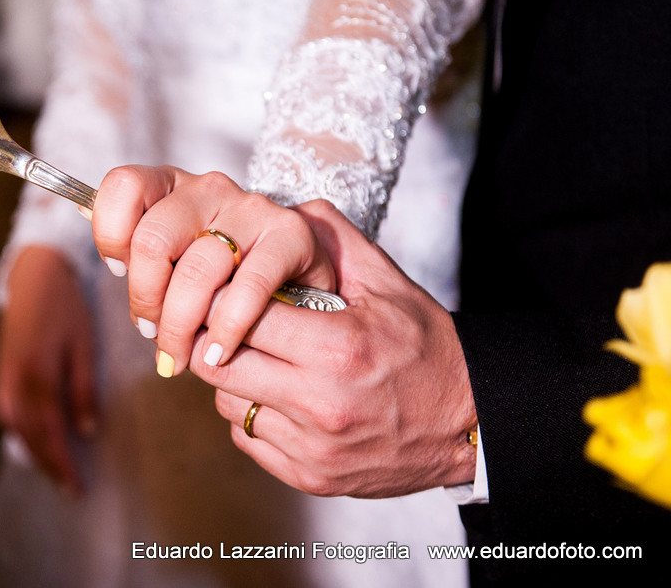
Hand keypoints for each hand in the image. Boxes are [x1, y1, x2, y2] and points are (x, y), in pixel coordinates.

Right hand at [0, 246, 95, 494]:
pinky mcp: (1, 368)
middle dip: (50, 466)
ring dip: (33, 452)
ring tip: (54, 471)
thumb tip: (87, 432)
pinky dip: (18, 431)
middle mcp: (16, 381)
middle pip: (31, 436)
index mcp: (39, 376)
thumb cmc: (67, 305)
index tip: (79, 489)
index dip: (64, 464)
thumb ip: (83, 389)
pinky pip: (7, 410)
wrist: (33, 273)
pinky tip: (30, 440)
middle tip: (70, 490)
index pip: (52, 433)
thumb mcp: (84, 344)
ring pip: (15, 427)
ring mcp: (4, 375)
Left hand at [90, 165, 335, 376]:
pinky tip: (218, 351)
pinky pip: (247, 284)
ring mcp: (253, 208)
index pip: (125, 186)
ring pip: (196, 268)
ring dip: (181, 324)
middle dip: (146, 300)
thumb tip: (101, 243)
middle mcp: (210, 188)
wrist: (304, 285)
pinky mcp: (292, 235)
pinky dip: (227, 326)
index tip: (119, 273)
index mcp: (173, 186)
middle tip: (153, 337)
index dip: (111, 234)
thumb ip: (144, 251)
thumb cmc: (227, 276)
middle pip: (153, 239)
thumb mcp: (179, 258)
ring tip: (182, 356)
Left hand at [190, 199, 478, 497]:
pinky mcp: (310, 476)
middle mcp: (320, 403)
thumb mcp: (387, 284)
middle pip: (217, 364)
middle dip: (214, 337)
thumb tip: (284, 209)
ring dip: (232, 377)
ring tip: (261, 358)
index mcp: (338, 348)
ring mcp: (313, 447)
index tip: (223, 288)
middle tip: (225, 322)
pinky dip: (252, 413)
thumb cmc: (426, 346)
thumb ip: (333, 239)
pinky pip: (246, 437)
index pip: (240, 316)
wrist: (470, 423)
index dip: (225, 298)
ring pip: (226, 402)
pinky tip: (277, 394)